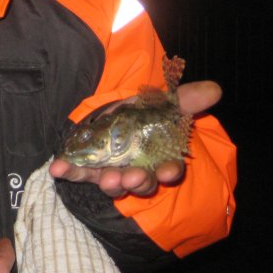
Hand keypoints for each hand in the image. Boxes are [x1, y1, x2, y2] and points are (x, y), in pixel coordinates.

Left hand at [49, 80, 221, 197]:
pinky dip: (68, 170)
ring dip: (109, 183)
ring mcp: (112, 170)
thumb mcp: (165, 101)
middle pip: (141, 181)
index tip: (169, 171)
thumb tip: (214, 89)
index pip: (170, 168)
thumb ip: (187, 98)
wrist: (113, 114)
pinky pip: (79, 171)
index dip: (170, 170)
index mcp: (160, 157)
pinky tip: (58, 168)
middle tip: (131, 178)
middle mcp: (137, 169)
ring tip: (106, 179)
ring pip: (112, 182)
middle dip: (137, 181)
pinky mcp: (88, 168)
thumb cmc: (146, 112)